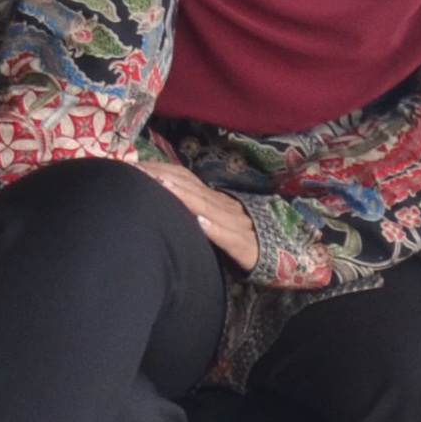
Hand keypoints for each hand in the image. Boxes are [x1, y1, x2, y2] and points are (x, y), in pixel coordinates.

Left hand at [145, 158, 263, 271]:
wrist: (286, 256)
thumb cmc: (242, 239)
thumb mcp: (216, 220)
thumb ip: (195, 207)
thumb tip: (162, 196)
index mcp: (215, 201)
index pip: (186, 181)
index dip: (161, 171)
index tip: (134, 165)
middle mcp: (225, 208)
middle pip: (192, 189)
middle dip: (164, 178)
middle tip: (136, 170)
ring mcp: (237, 225)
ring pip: (208, 208)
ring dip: (184, 196)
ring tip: (162, 186)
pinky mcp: (246, 248)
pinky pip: (230, 237)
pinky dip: (215, 229)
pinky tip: (200, 223)